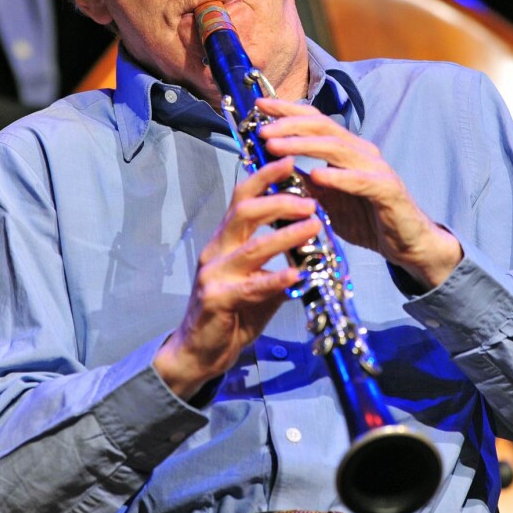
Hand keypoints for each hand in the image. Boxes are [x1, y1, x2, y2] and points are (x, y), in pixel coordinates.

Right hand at [154, 155, 320, 398]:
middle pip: (244, 213)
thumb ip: (280, 261)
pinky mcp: (216, 301)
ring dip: (285, 236)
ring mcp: (214, 275)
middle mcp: (217, 249)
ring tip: (313, 227)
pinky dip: (275, 278)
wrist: (199, 351)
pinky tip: (297, 275)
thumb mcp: (258, 280)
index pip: (242, 197)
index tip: (289, 161)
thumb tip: (313, 241)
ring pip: (251, 247)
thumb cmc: (231, 312)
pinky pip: (251, 287)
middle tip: (310, 200)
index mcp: (225, 238)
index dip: (264, 177)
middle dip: (278, 201)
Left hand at [256, 98, 462, 290]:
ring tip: (276, 147)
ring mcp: (376, 168)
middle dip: (289, 125)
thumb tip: (270, 169)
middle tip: (261, 130)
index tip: (259, 105)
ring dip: (303, 146)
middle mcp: (361, 152)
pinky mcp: (388, 190)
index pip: (314, 121)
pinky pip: (360, 180)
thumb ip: (303, 183)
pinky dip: (337, 177)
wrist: (407, 243)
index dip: (287, 110)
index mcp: (346, 149)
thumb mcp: (326, 200)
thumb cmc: (367, 218)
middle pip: (322, 128)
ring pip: (336, 148)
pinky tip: (317, 175)